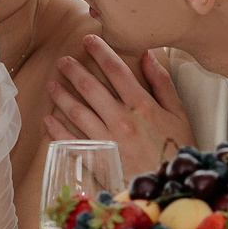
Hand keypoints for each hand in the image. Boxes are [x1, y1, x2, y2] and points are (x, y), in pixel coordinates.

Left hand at [47, 37, 192, 178]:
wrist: (171, 189)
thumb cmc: (178, 151)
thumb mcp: (179, 114)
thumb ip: (163, 83)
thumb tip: (149, 54)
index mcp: (142, 105)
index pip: (117, 70)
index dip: (100, 52)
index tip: (88, 40)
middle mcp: (121, 120)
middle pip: (91, 88)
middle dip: (74, 70)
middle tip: (62, 60)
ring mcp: (107, 140)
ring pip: (78, 112)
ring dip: (62, 96)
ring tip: (52, 84)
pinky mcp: (99, 160)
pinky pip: (73, 142)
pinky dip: (57, 131)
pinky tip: (48, 119)